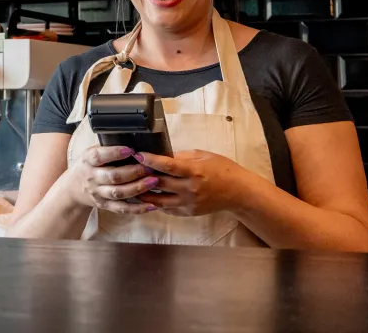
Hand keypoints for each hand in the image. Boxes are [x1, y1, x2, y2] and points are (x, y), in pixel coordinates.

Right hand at [65, 146, 161, 214]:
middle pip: (113, 176)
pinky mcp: (105, 205)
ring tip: (154, 181)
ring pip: (119, 193)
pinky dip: (137, 209)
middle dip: (133, 172)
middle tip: (149, 167)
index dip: (114, 153)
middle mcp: (92, 177)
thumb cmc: (89, 166)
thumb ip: (107, 149)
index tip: (131, 150)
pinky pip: (121, 209)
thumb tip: (134, 139)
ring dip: (138, 188)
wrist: (73, 189)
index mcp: (88, 160)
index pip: (99, 156)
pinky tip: (151, 205)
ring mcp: (98, 193)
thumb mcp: (91, 153)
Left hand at [133, 150, 250, 215]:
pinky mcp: (189, 213)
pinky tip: (147, 197)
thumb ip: (181, 157)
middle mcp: (190, 189)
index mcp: (194, 171)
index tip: (137, 154)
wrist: (238, 192)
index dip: (150, 160)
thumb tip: (162, 156)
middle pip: (159, 183)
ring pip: (159, 201)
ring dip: (144, 193)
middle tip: (129, 168)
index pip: (167, 166)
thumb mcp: (202, 156)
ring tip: (132, 185)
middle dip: (142, 176)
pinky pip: (167, 209)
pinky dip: (156, 203)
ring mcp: (189, 203)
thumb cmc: (222, 169)